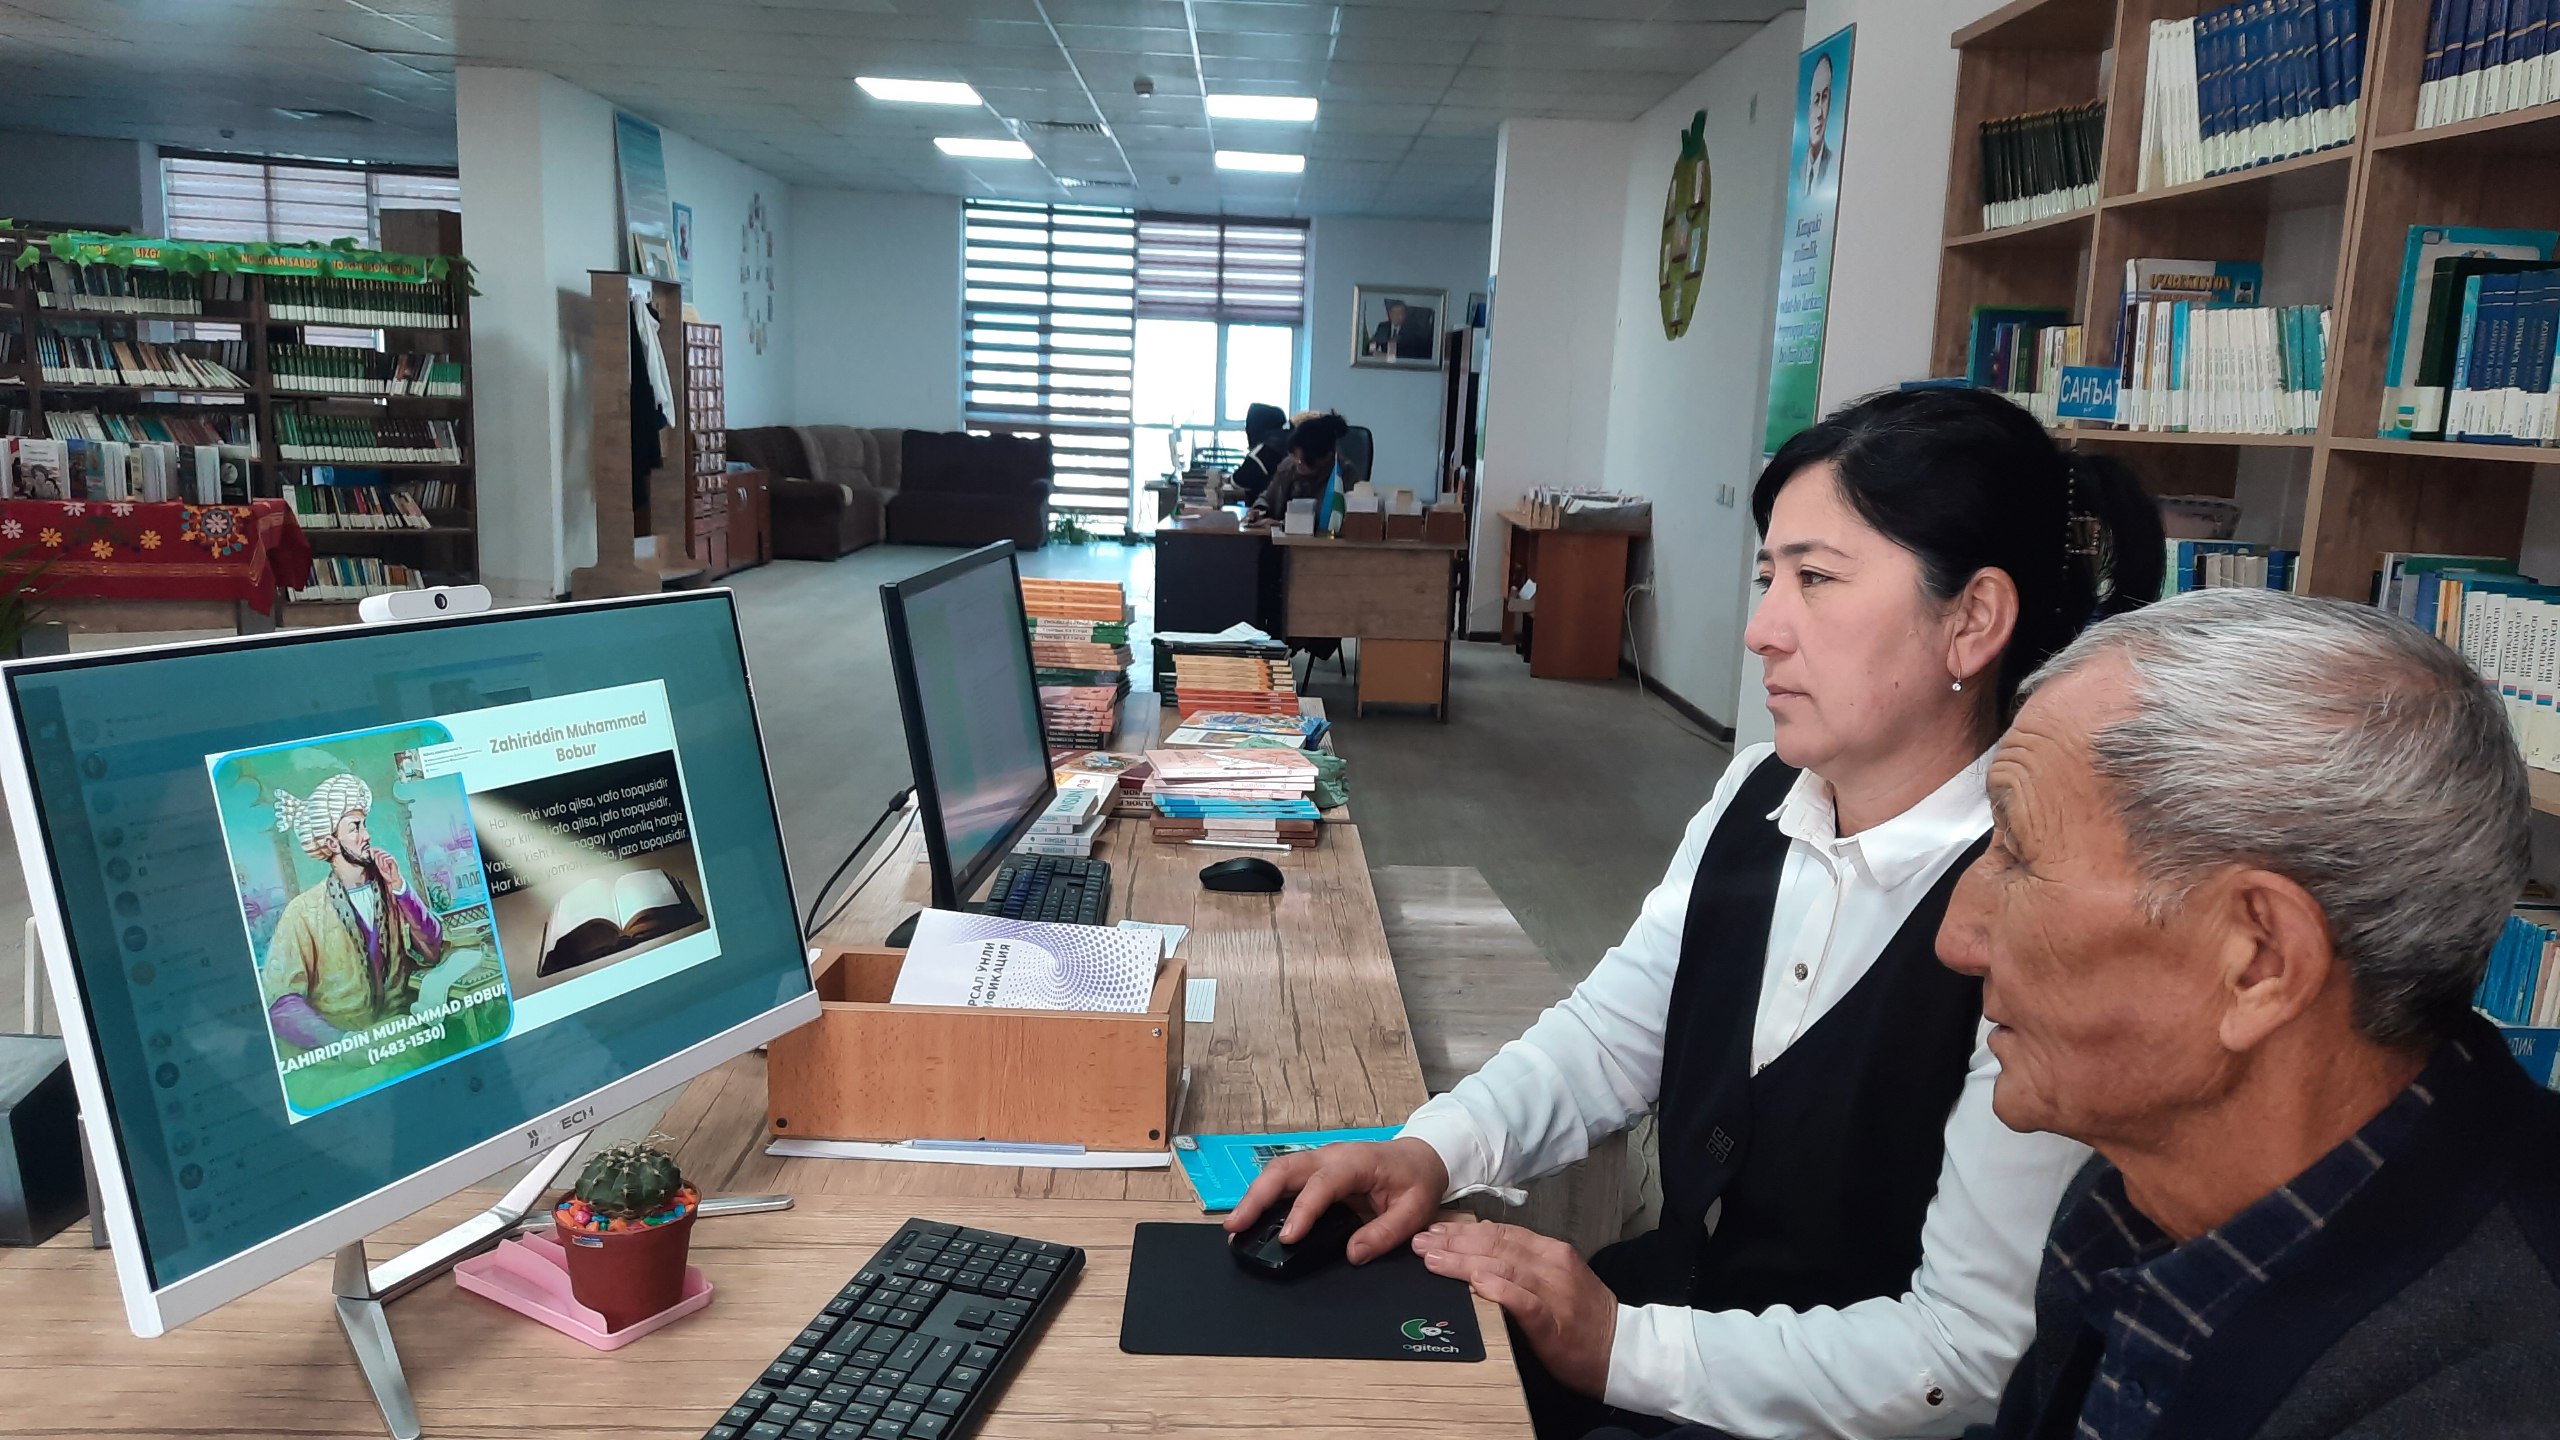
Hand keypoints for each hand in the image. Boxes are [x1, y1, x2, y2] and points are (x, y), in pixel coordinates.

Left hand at [370, 851, 404, 892]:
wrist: (391, 879)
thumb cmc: (384, 873)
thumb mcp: (377, 866)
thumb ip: (374, 859)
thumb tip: (368, 853)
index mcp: (382, 854)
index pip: (375, 849)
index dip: (372, 853)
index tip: (371, 860)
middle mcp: (386, 854)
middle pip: (377, 853)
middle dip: (377, 861)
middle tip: (380, 867)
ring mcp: (389, 856)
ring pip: (380, 856)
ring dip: (381, 864)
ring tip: (384, 869)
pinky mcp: (392, 859)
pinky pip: (385, 859)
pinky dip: (384, 865)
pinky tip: (387, 869)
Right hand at [1223, 1137, 1448, 1264]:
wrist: (1422, 1156)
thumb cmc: (1418, 1180)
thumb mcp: (1415, 1211)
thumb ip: (1385, 1233)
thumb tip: (1353, 1255)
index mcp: (1356, 1162)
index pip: (1322, 1184)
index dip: (1302, 1210)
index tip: (1286, 1237)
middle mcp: (1331, 1156)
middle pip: (1285, 1169)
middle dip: (1257, 1197)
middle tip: (1236, 1227)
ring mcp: (1320, 1159)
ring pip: (1278, 1171)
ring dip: (1254, 1195)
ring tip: (1234, 1225)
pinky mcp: (1315, 1169)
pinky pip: (1284, 1178)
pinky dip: (1264, 1195)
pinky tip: (1251, 1217)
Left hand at [1413, 1222, 1618, 1397]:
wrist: (1621, 1349)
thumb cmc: (1583, 1316)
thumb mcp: (1555, 1278)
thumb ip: (1522, 1264)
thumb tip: (1478, 1257)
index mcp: (1550, 1251)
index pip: (1500, 1232)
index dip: (1464, 1230)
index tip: (1434, 1229)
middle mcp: (1551, 1264)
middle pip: (1495, 1245)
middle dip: (1454, 1242)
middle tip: (1420, 1242)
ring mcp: (1553, 1292)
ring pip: (1503, 1267)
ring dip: (1464, 1262)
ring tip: (1433, 1260)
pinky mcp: (1554, 1323)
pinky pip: (1523, 1302)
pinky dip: (1499, 1290)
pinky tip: (1477, 1284)